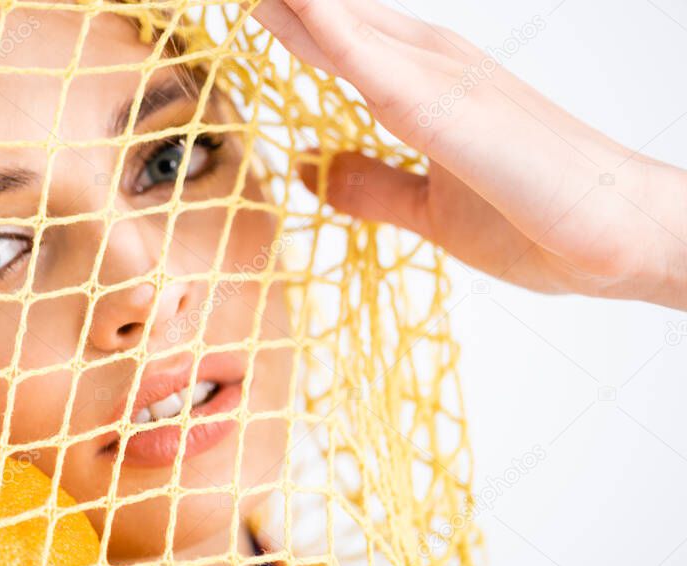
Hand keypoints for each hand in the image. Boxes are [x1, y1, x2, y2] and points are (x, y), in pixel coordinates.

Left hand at [252, 0, 686, 309]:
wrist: (622, 240)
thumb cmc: (537, 220)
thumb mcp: (428, 210)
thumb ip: (371, 187)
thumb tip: (310, 169)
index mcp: (423, 86)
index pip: (338, 42)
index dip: (289, 20)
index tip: (245, 4)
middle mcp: (430, 66)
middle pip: (335, 18)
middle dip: (285, 1)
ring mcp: (442, 78)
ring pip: (345, 24)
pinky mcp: (449, 108)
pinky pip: (371, 63)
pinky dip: (326, 30)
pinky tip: (291, 4)